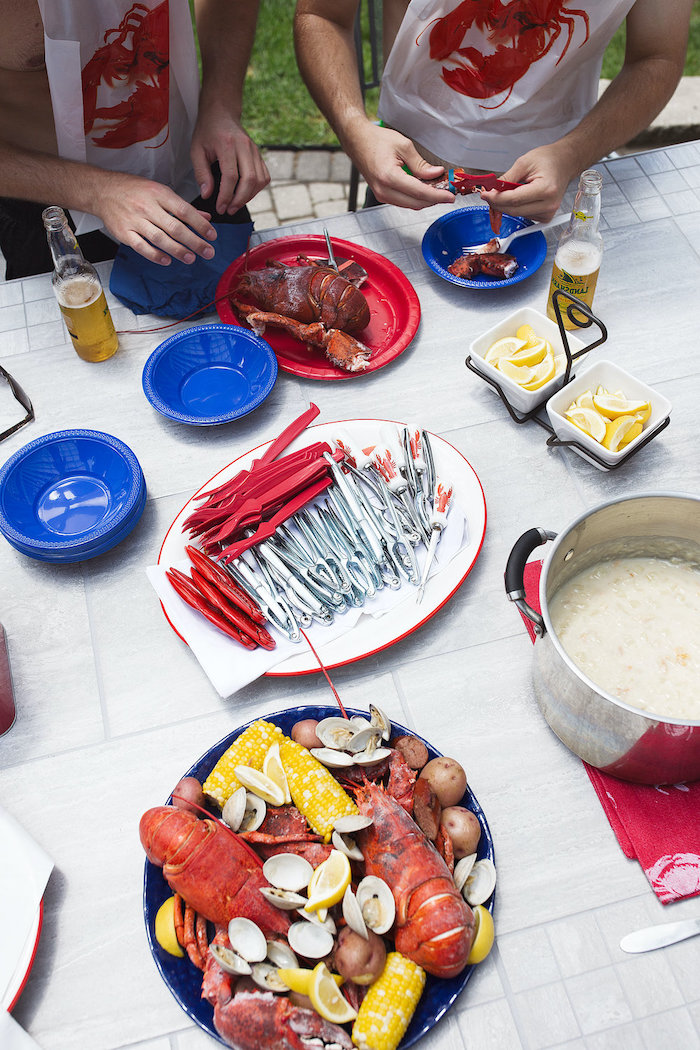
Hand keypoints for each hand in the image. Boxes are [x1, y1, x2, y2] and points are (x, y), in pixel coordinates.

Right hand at [95, 172, 217, 265]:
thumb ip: (182, 207)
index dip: (200, 224)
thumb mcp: (160, 192)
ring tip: (191, 258)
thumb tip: (206, 219)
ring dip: (177, 250)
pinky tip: (167, 260)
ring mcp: (134, 220)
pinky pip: (141, 246)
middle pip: (174, 227)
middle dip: (194, 241)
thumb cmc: (134, 190)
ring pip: (159, 238)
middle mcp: (147, 207)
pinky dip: (154, 255)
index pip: (184, 210)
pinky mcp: (124, 233)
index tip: (212, 235)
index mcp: (159, 194)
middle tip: (208, 252)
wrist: (102, 190)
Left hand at [191, 102, 269, 214]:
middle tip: (229, 210)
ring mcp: (255, 150)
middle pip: (249, 180)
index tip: (220, 207)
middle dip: (239, 200)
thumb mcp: (196, 150)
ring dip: (249, 196)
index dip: (226, 196)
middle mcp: (244, 146)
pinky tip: (245, 194)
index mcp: (227, 144)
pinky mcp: (259, 154)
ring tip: (236, 204)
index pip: (231, 176)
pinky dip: (257, 189)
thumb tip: (207, 194)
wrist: (221, 113)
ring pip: (259, 180)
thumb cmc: (207, 132)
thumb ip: (201, 173)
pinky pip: (264, 176)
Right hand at [348, 122, 453, 209]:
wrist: (357, 141)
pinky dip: (416, 198)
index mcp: (389, 177)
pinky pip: (403, 202)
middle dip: (434, 200)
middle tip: (447, 193)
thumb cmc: (376, 140)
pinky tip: (424, 190)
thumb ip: (421, 164)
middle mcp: (384, 190)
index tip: (450, 196)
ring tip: (438, 190)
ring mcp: (381, 195)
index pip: (420, 192)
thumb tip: (436, 173)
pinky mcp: (382, 195)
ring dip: (425, 200)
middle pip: (416, 203)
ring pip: (410, 205)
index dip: (438, 196)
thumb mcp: (404, 146)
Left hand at [480, 142, 577, 220]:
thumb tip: (491, 190)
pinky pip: (523, 215)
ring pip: (517, 214)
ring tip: (505, 192)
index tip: (485, 194)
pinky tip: (517, 197)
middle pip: (513, 210)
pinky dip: (515, 207)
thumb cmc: (548, 160)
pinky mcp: (545, 217)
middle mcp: (549, 204)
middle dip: (497, 203)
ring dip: (506, 205)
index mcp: (545, 189)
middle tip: (487, 194)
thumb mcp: (524, 162)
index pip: (514, 199)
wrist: (564, 163)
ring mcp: (548, 213)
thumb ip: (507, 178)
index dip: (496, 198)